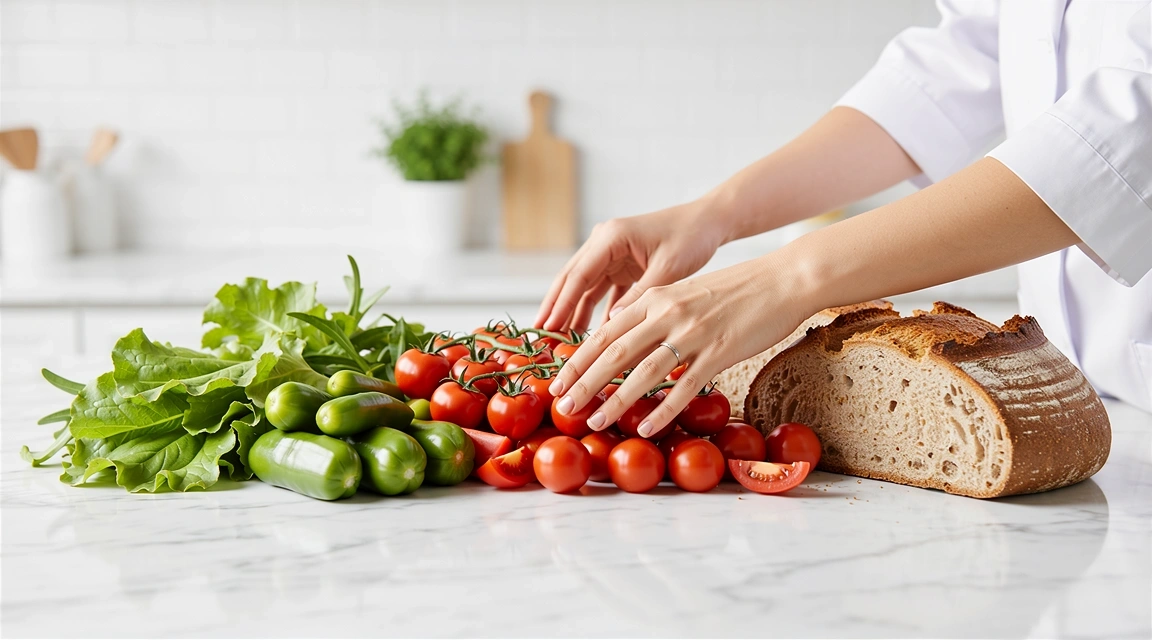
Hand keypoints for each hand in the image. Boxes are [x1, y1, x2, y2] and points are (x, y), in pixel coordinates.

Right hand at [534, 201, 725, 332]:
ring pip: (584, 286)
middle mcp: (605, 242)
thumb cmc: (691, 238)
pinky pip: (602, 290)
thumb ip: (639, 296)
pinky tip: (589, 333)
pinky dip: (595, 310)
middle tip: (540, 334)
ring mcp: (611, 253)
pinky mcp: (622, 264)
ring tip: (559, 338)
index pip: (578, 275)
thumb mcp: (668, 269)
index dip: (561, 303)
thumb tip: (610, 325)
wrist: (708, 221)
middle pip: (572, 279)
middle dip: (555, 307)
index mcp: (611, 237)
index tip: (547, 326)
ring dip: (572, 311)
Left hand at [546, 252, 815, 436]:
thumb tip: (625, 334)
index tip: (557, 380)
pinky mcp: (720, 351)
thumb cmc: (737, 289)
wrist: (784, 279)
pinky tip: (647, 426)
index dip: (577, 357)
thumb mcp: (686, 291)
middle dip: (584, 382)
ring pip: (644, 371)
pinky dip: (663, 409)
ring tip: (594, 422)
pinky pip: (685, 386)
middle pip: (614, 351)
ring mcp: (694, 333)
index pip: (606, 330)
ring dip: (616, 400)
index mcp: (657, 297)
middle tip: (562, 406)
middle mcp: (669, 312)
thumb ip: (655, 311)